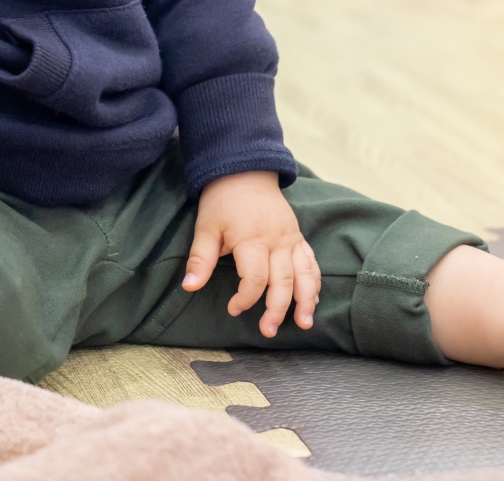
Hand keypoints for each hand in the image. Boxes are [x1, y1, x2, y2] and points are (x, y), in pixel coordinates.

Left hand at [181, 171, 319, 337]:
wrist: (245, 172)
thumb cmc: (222, 202)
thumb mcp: (205, 227)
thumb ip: (200, 259)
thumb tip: (189, 286)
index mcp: (252, 239)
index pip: (256, 278)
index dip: (246, 298)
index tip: (233, 308)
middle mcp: (277, 240)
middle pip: (283, 281)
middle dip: (277, 309)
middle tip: (267, 331)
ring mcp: (291, 238)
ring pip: (305, 274)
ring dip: (305, 301)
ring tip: (304, 324)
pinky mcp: (298, 236)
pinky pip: (311, 262)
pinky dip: (314, 282)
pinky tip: (312, 301)